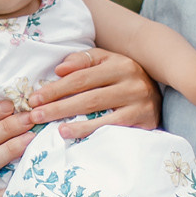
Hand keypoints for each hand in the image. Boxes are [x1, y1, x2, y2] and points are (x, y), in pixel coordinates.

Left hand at [32, 48, 161, 141]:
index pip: (80, 77)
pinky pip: (113, 129)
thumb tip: (59, 69)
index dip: (55, 88)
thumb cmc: (124, 79)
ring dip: (72, 121)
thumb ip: (83, 61)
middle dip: (57, 106)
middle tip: (35, 115)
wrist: (161, 95)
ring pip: (99, 112)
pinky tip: (73, 135)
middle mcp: (131, 81)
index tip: (34, 99)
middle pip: (87, 96)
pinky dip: (90, 132)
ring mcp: (140, 103)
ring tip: (51, 126)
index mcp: (119, 63)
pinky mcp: (145, 122)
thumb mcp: (107, 62)